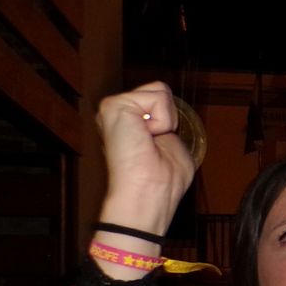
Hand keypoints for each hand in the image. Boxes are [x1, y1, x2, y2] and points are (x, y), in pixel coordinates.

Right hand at [96, 83, 195, 235]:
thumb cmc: (163, 180)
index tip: (159, 146)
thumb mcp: (172, 145)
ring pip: (160, 91)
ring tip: (149, 142)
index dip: (169, 120)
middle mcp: (118, 113)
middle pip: (160, 91)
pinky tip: (146, 138)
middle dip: (169, 118)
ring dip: (166, 120)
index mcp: (130, 124)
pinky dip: (162, 120)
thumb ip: (167, 128)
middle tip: (153, 146)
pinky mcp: (113, 105)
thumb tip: (171, 115)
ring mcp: (114, 107)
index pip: (159, 100)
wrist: (149, 194)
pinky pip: (158, 97)